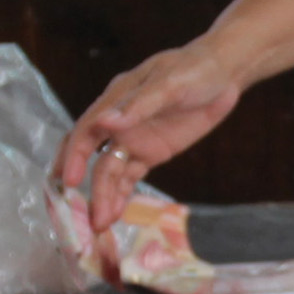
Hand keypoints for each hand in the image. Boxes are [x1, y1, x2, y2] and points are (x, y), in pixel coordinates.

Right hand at [58, 40, 247, 229]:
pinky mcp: (150, 153)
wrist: (223, 75)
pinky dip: (120, 194)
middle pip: (94, 156)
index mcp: (117, 100)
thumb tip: (105, 122)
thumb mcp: (169, 84)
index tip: (69, 181)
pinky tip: (114, 214)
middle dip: (88, 185)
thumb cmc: (193, 71)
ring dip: (104, 195)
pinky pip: (130, 176)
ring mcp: (135, 139)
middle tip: (85, 215)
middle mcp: (119, 122)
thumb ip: (138, 106)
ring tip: (101, 223)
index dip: (74, 155)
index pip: (87, 130)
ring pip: (111, 171)